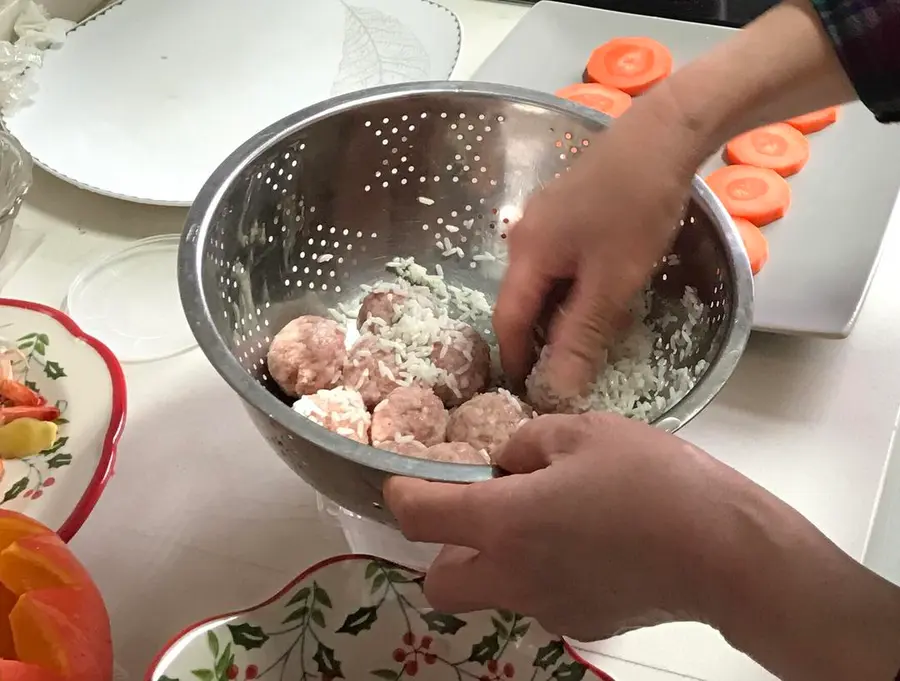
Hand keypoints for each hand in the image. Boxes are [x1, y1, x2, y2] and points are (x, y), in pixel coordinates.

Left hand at [385, 412, 899, 680]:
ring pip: (492, 591)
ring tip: (550, 519)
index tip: (404, 480)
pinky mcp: (581, 622)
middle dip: (443, 549)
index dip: (401, 495)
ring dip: (498, 558)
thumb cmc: (651, 478)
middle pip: (440, 583)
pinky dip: (543, 571)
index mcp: (504, 522)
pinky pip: (538, 597)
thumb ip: (526, 443)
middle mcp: (514, 575)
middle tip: (478, 512)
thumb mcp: (582, 432)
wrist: (723, 550)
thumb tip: (507, 463)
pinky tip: (588, 542)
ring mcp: (546, 607)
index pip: (419, 518)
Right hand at [493, 93, 700, 396]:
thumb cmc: (635, 210)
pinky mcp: (569, 209)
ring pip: (543, 283)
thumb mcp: (612, 283)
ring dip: (557, 316)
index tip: (528, 393)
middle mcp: (525, 236)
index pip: (508, 322)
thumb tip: (556, 391)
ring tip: (580, 344)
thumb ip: (582, 337)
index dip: (516, 361)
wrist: (662, 134)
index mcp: (526, 255)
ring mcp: (545, 219)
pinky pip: (559, 263)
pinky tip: (596, 297)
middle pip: (522, 301)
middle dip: (536, 341)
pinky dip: (570, 290)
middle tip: (558, 375)